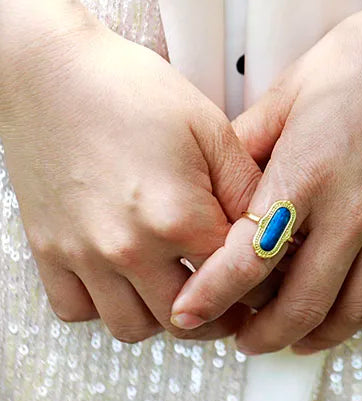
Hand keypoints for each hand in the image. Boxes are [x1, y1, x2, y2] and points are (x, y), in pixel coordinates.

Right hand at [0, 13, 262, 342]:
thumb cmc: (134, 89)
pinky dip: (105, 306)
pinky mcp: (48, 250)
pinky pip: (76, 311)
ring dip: (165, 316)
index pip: (236, 279)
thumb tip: (272, 227)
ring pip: (132, 328)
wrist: (56, 72)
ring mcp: (83, 255)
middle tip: (235, 294)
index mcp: (178, 217)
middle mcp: (128, 248)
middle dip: (220, 313)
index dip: (262, 282)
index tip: (270, 279)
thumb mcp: (211, 129)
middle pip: (187, 320)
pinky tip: (127, 277)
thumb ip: (246, 186)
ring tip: (183, 286)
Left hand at [170, 4, 361, 354]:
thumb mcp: (292, 88)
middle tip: (248, 338)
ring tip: (301, 337)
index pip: (246, 257)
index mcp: (306, 173)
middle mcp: (354, 208)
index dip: (212, 296)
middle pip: (301, 303)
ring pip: (358, 309)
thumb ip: (250, 140)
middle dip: (264, 335)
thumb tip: (217, 180)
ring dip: (322, 336)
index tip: (190, 315)